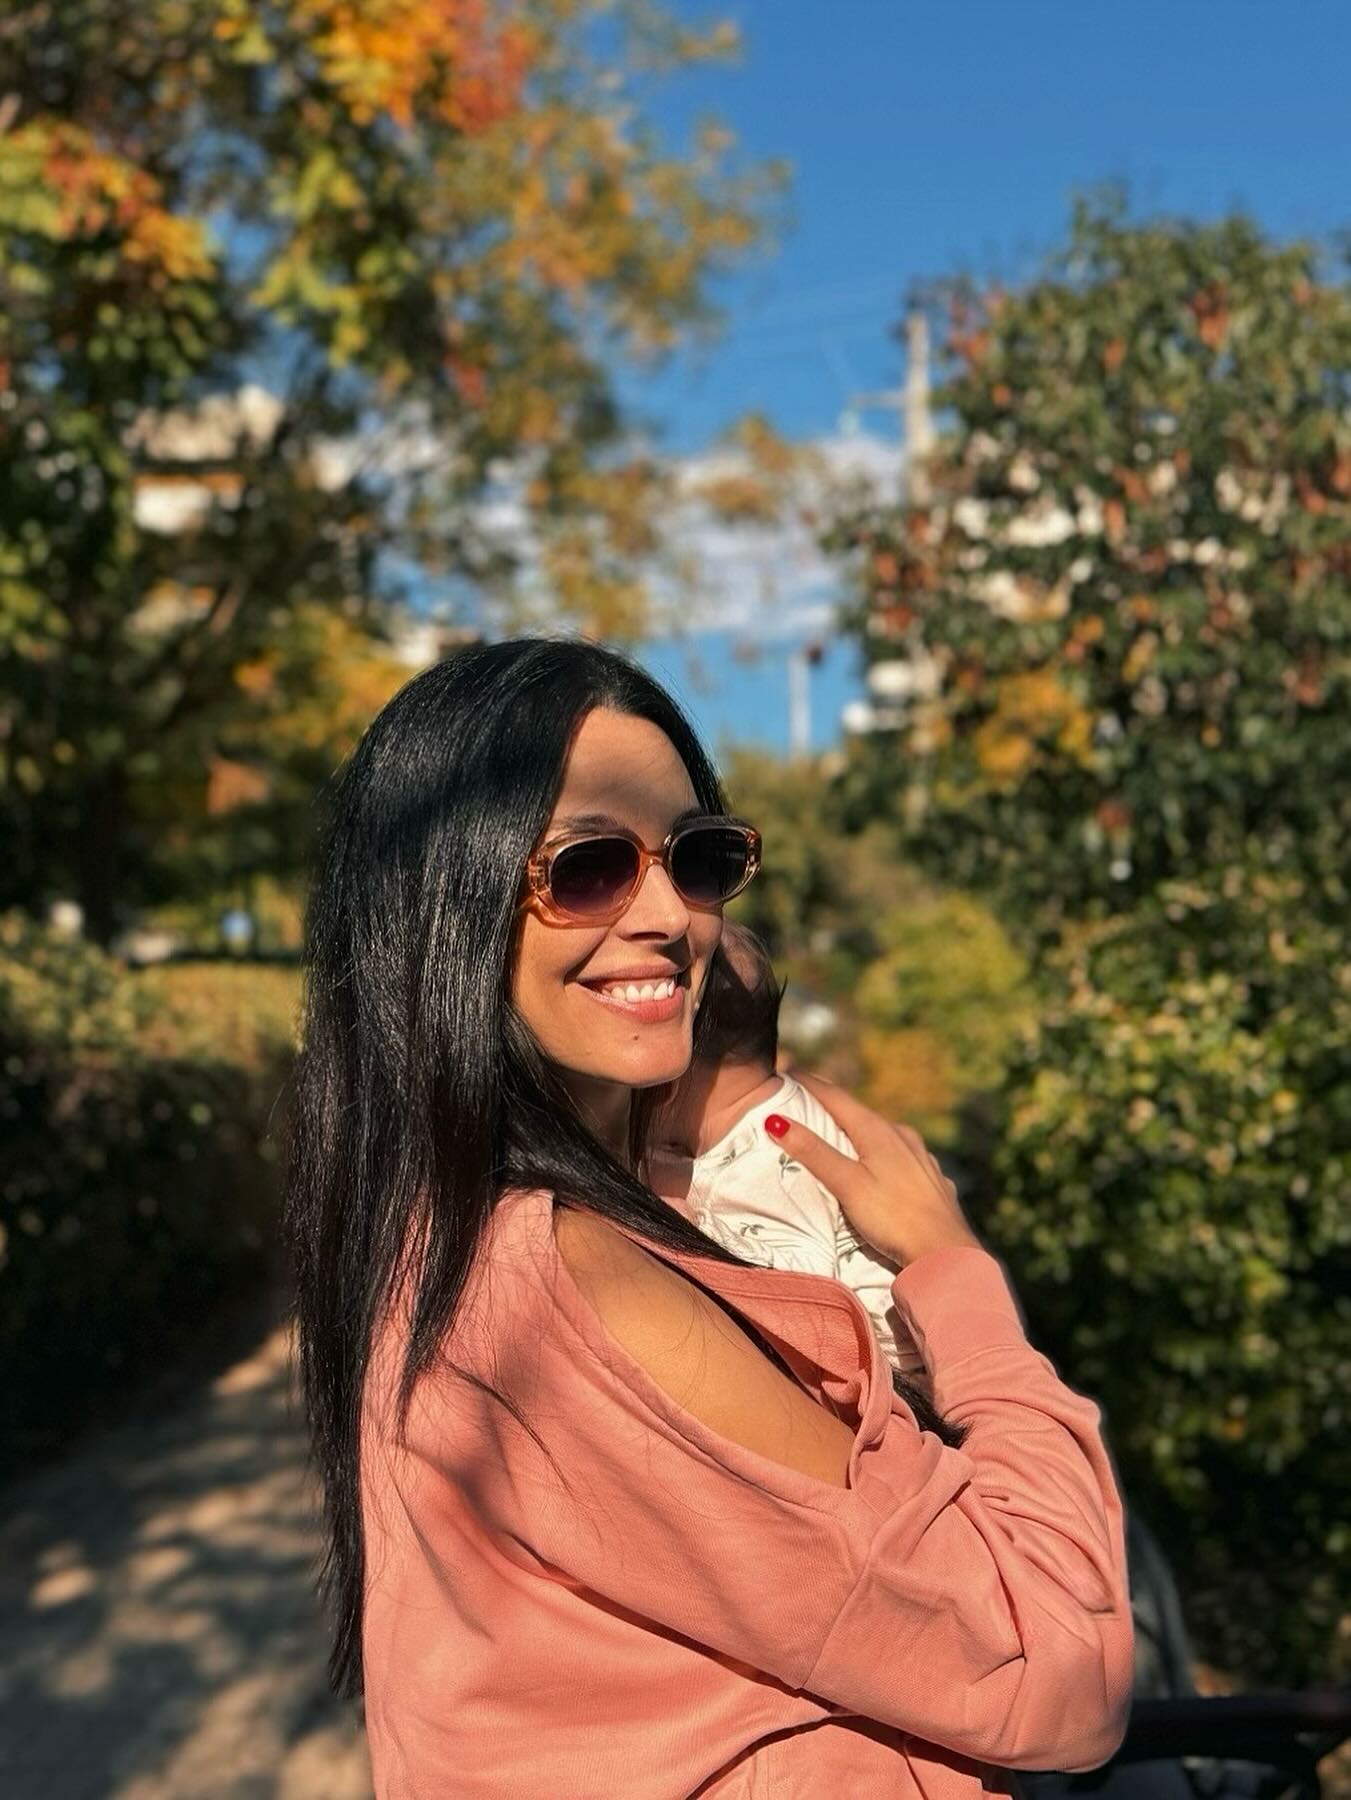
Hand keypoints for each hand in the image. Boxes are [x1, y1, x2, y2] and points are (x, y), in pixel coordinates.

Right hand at [769, 1074, 981, 1268]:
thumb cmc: (894, 1219)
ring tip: (841, 1135)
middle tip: (807, 1101)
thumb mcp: (848, 1185)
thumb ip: (814, 1153)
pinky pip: (900, 1156)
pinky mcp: (931, 1178)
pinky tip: (883, 1166)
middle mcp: (902, 1135)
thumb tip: (776, 1120)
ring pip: (883, 1135)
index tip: (787, 1072)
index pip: (836, 1097)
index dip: (809, 1084)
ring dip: (859, 1131)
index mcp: (877, 1131)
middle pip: (859, 1113)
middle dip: (833, 1106)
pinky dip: (882, 1153)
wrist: (947, 1253)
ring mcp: (921, 1156)